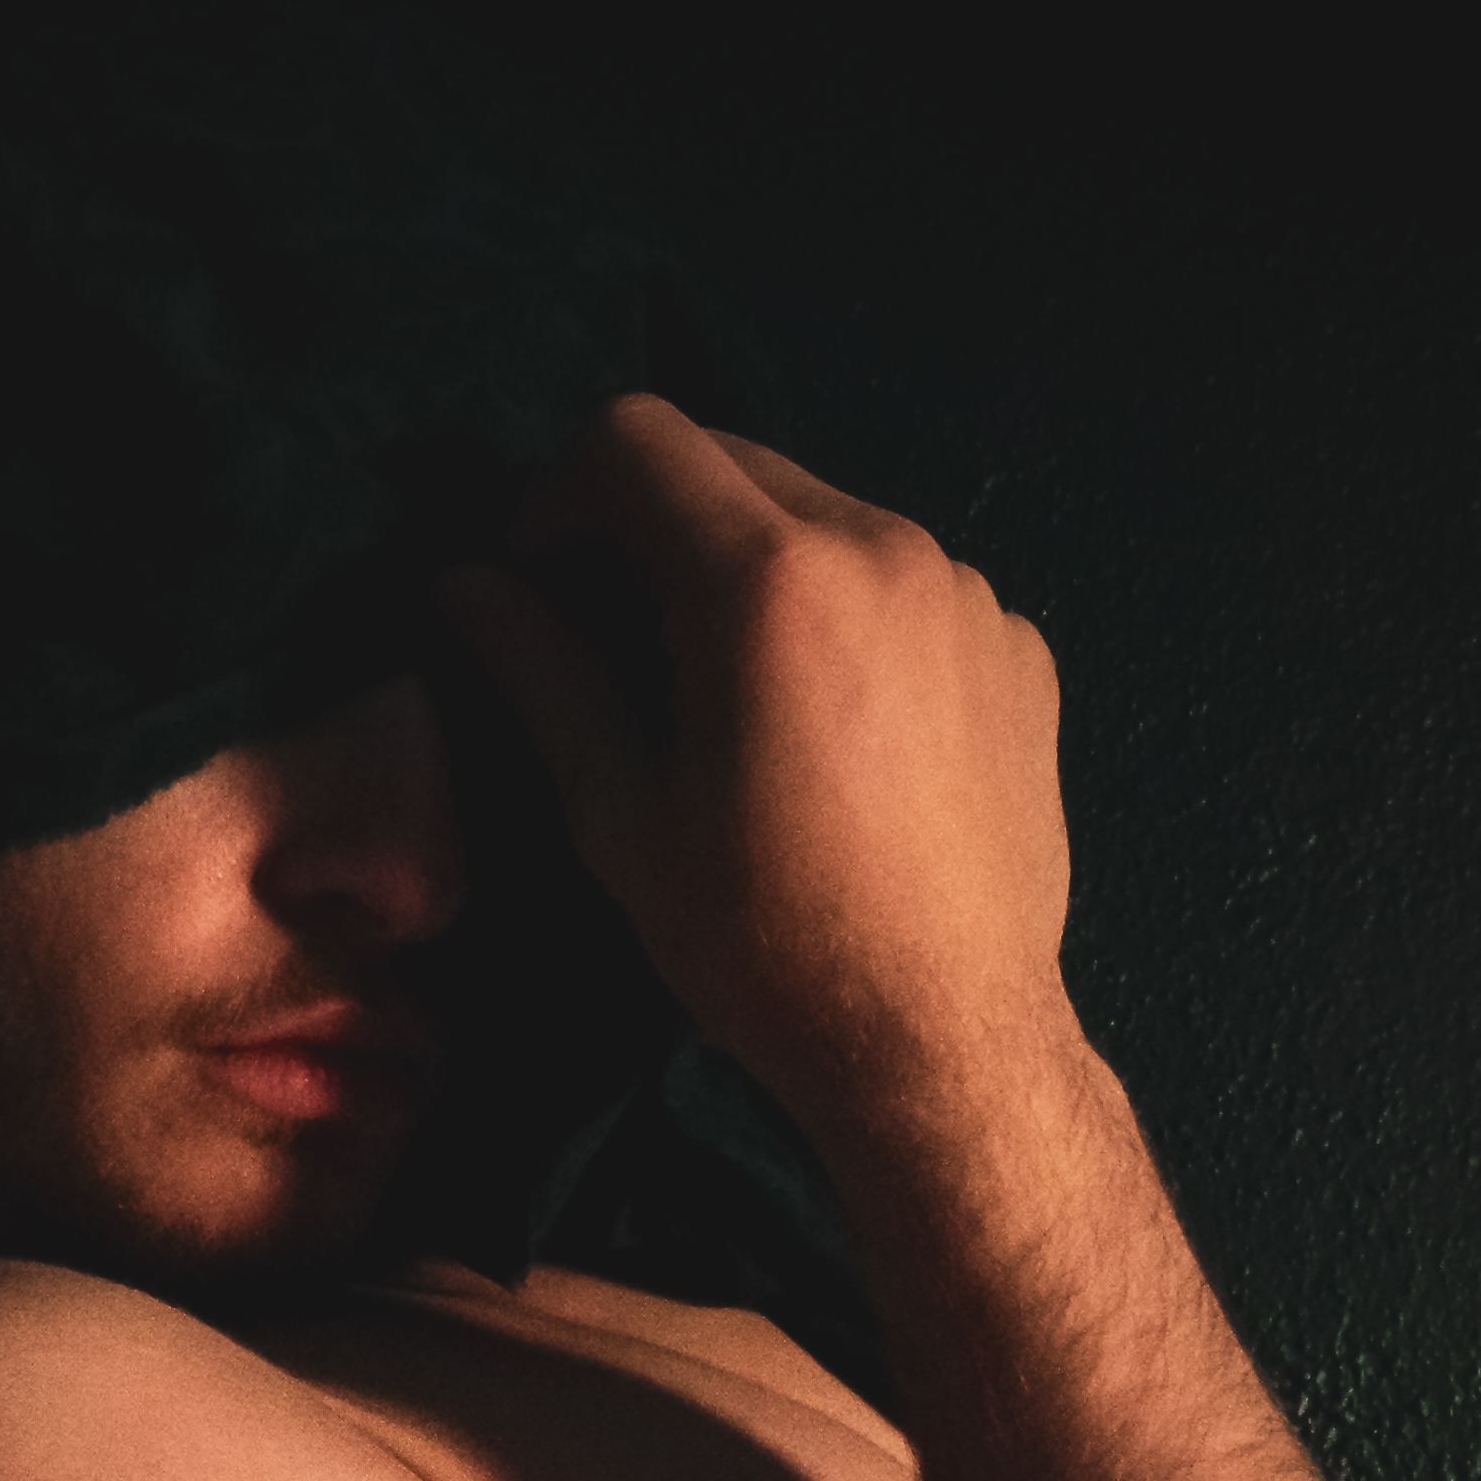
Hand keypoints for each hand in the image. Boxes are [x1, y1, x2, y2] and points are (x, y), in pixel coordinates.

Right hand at [438, 397, 1079, 1143]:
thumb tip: (463, 585)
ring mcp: (966, 592)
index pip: (637, 438)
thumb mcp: (621, 814)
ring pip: (823, 515)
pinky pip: (903, 583)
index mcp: (770, 580)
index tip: (535, 576)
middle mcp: (884, 546)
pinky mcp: (1018, 645)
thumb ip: (539, 673)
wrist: (943, 1042)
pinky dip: (840, 615)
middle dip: (649, 520)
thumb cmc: (763, 945)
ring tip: (723, 690)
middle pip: (733, 459)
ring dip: (748, 565)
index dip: (557, 490)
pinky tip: (826, 730)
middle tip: (609, 631)